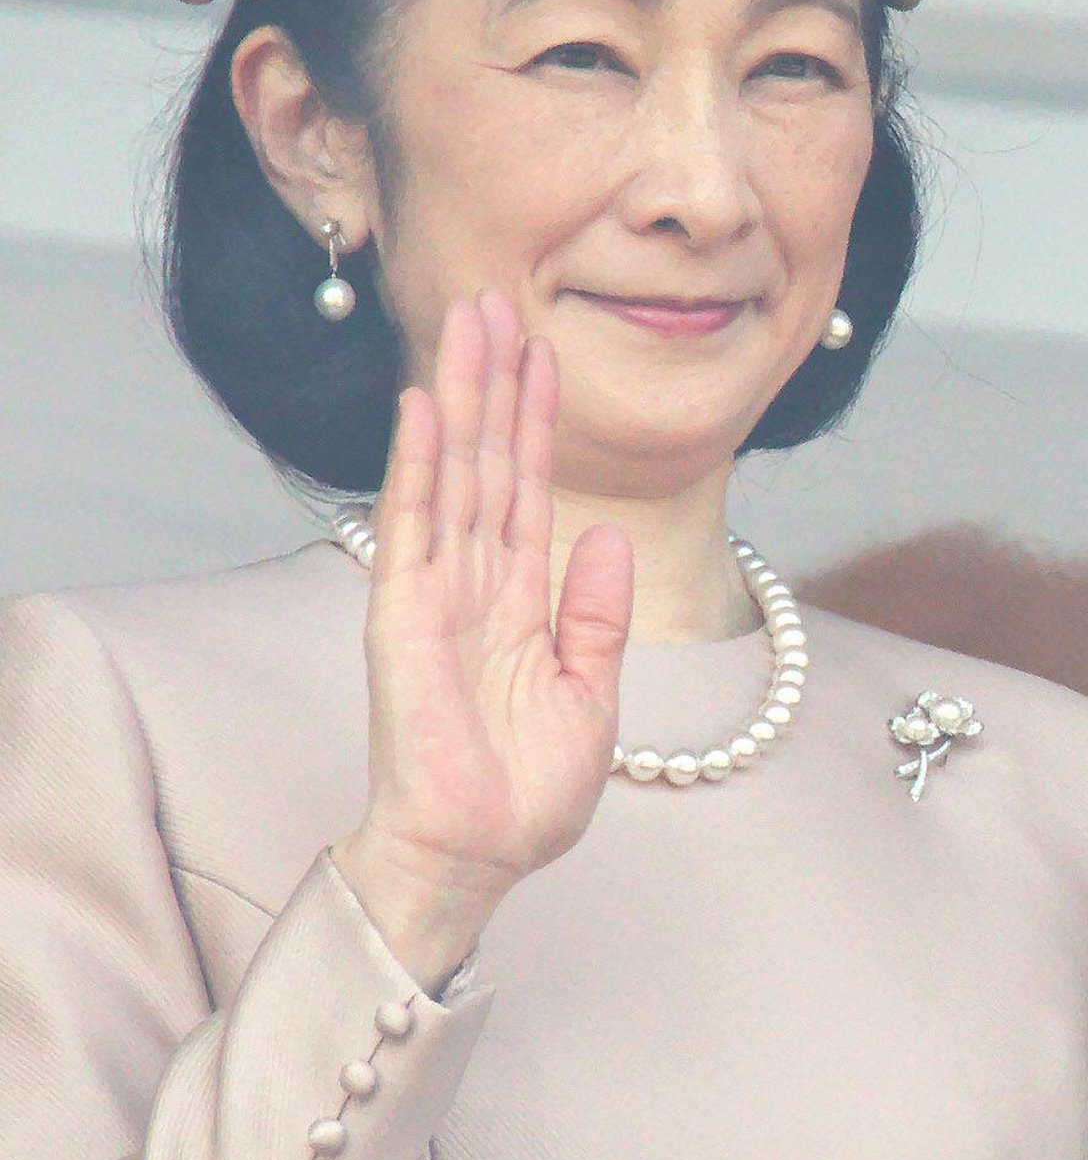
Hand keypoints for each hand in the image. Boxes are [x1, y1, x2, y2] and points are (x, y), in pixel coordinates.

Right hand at [355, 288, 634, 898]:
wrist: (478, 858)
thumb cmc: (526, 794)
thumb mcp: (592, 698)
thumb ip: (599, 616)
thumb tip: (612, 538)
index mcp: (520, 600)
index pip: (529, 488)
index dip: (537, 420)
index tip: (544, 351)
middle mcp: (475, 582)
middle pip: (486, 461)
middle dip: (495, 382)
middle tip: (495, 302)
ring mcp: (436, 592)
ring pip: (452, 473)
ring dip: (460, 397)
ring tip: (466, 323)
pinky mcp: (402, 615)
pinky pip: (413, 525)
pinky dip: (417, 462)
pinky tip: (424, 405)